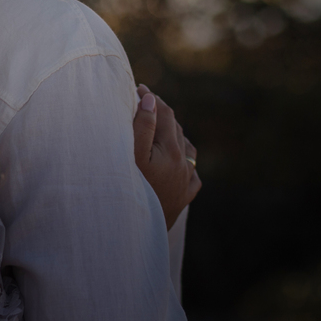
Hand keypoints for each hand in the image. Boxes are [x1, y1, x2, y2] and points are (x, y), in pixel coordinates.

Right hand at [132, 85, 200, 229]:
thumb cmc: (128, 190)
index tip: (138, 87)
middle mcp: (184, 165)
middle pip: (176, 129)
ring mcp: (186, 182)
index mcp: (171, 151)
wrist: (135, 233)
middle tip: (142, 103)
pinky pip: (192, 172)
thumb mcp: (130, 156)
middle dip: (161, 113)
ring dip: (174, 134)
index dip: (152, 98)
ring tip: (159, 128)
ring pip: (187, 148)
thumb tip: (150, 99)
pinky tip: (177, 160)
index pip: (165, 114)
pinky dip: (184, 160)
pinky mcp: (186, 196)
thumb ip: (142, 126)